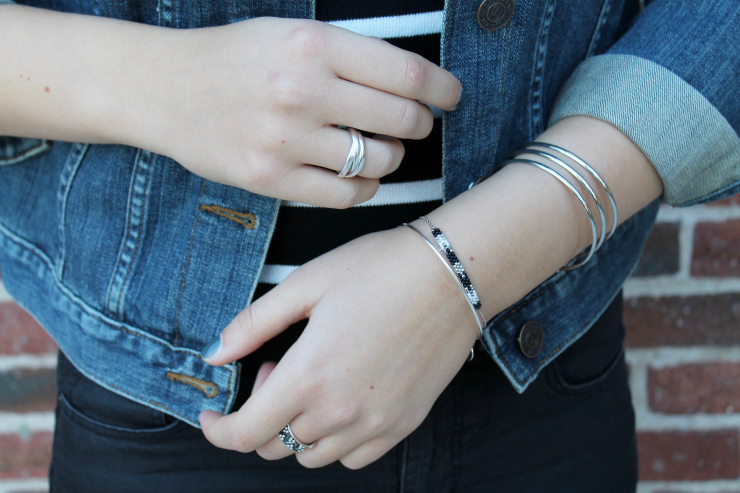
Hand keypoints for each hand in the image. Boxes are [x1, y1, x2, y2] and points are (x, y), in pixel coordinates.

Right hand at [141, 17, 461, 207]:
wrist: (165, 89)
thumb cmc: (235, 59)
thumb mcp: (291, 33)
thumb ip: (350, 56)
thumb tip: (414, 88)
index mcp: (313, 45)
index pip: (406, 74)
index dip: (442, 89)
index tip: (451, 98)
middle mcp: (302, 91)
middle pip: (402, 121)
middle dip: (419, 125)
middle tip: (411, 125)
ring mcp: (285, 140)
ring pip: (379, 162)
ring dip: (392, 158)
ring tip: (379, 149)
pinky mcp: (271, 180)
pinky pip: (346, 195)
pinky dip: (365, 187)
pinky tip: (358, 175)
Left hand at [198, 224, 478, 468]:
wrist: (452, 274)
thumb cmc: (380, 270)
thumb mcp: (305, 283)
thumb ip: (253, 324)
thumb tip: (213, 354)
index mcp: (307, 377)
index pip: (244, 435)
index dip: (218, 431)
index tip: (212, 416)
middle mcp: (339, 412)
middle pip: (275, 446)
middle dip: (258, 416)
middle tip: (274, 369)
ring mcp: (374, 424)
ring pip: (312, 456)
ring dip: (296, 428)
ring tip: (312, 381)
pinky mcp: (403, 424)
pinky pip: (353, 458)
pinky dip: (334, 441)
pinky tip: (342, 401)